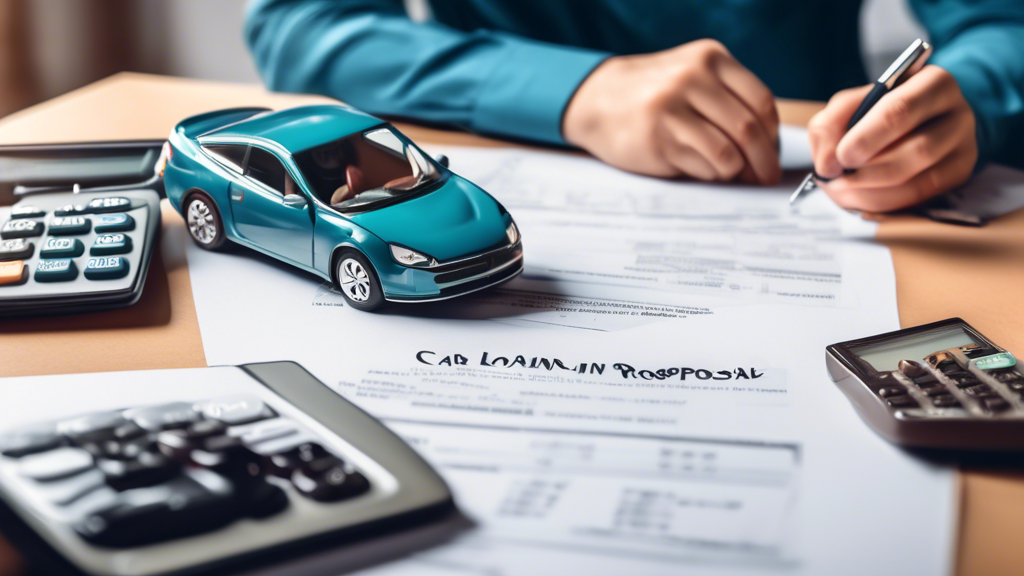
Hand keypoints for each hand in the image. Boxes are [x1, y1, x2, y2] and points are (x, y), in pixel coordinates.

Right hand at [563, 39, 780, 183]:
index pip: (760, 101)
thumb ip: (728, 98)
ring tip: (733, 175)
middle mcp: (691, 79)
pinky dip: (711, 174)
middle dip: (763, 160)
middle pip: (747, 129)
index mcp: (709, 59)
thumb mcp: (693, 76)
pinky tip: (703, 169)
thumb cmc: (654, 95)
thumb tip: (769, 145)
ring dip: (736, 171)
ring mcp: (672, 110)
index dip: (773, 133)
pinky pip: (702, 166)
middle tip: (765, 176)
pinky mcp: (657, 140)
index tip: (772, 151)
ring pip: (727, 153)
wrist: (597, 100)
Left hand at [808, 65, 977, 212]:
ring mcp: (964, 146)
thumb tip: (828, 165)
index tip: (840, 156)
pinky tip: (860, 196)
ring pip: (919, 179)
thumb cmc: (879, 111)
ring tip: (842, 188)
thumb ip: (830, 125)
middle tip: (838, 177)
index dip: (866, 138)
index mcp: (933, 82)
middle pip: (918, 149)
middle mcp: (958, 113)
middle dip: (870, 169)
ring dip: (872, 190)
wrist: (913, 123)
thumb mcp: (851, 105)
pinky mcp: (959, 173)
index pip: (900, 110)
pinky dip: (883, 201)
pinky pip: (920, 196)